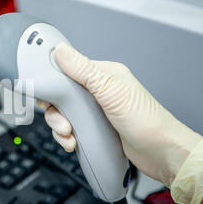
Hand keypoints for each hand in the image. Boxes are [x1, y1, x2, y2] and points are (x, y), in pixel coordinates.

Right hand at [38, 43, 202, 189]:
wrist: (160, 153)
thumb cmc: (145, 120)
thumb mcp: (110, 90)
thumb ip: (83, 70)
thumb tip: (61, 50)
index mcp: (102, 75)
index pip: (67, 70)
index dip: (52, 81)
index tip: (42, 92)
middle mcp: (97, 92)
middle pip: (61, 96)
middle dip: (55, 111)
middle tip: (62, 122)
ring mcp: (95, 111)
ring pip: (63, 114)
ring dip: (60, 127)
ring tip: (68, 135)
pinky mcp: (93, 129)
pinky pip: (70, 129)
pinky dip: (66, 137)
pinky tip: (73, 142)